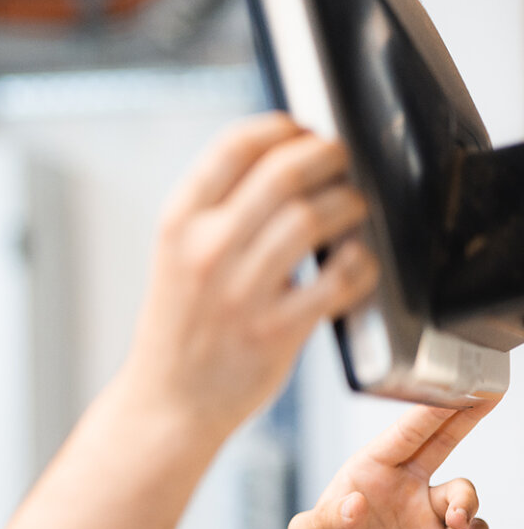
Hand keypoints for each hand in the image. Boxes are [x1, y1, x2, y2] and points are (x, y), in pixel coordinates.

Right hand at [121, 113, 377, 439]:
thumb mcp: (177, 254)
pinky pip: (338, 278)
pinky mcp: (275, 331)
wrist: (168, 401)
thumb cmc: (180, 326)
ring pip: (314, 217)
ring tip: (351, 211)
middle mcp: (205, 250)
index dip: (282, 128)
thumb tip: (287, 158)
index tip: (303, 131)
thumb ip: (219, 209)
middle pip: (284, 171)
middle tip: (342, 164)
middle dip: (328, 156)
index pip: (235, 145)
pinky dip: (360, 264)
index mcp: (178, 223)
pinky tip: (355, 265)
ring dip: (348, 205)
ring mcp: (240, 291)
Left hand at [279, 400, 497, 528]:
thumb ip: (326, 520)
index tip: (453, 386)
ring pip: (462, 491)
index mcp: (364, 473)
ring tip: (453, 521)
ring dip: (466, 501)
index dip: (428, 409)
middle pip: (439, 442)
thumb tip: (354, 501)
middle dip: (464, 417)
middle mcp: (397, 487)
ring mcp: (421, 516)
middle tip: (488, 393)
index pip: (401, 434)